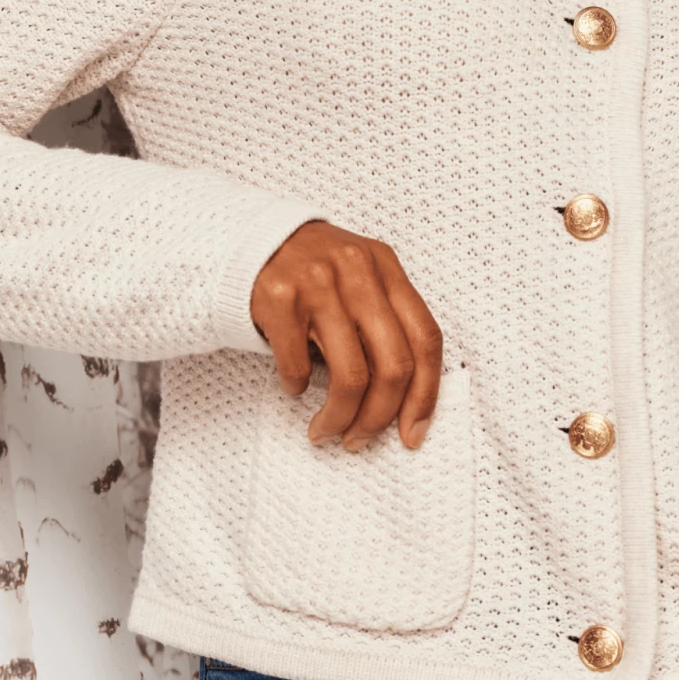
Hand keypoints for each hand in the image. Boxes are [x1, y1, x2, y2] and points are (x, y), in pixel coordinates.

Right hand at [249, 221, 442, 451]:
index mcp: (387, 267)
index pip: (426, 339)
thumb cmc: (314, 270)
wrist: (252, 240)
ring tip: (324, 431)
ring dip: (338, 417)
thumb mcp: (360, 275)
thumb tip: (404, 398)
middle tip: (359, 440)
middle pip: (393, 365)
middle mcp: (358, 272)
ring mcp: (319, 283)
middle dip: (378, 417)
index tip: (413, 434)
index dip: (426, 395)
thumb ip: (386, 317)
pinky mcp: (279, 297)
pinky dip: (296, 387)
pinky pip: (297, 364)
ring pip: (350, 375)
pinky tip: (292, 388)